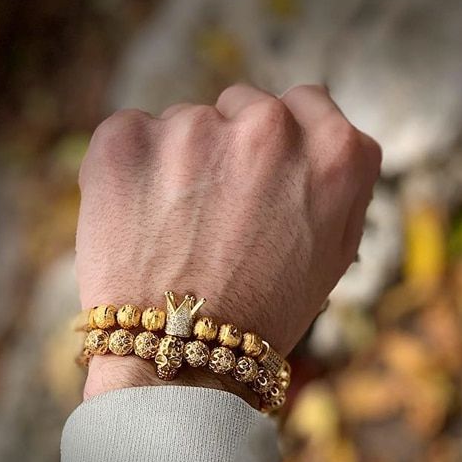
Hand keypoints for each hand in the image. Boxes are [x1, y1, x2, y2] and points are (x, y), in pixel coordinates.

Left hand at [76, 83, 381, 402]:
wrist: (176, 359)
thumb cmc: (260, 315)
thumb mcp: (333, 253)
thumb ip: (337, 182)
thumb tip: (321, 135)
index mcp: (332, 152)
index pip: (306, 102)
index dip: (280, 139)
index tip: (260, 172)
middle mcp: (268, 128)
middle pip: (242, 107)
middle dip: (229, 148)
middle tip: (214, 214)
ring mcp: (193, 129)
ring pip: (184, 123)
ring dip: (178, 162)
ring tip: (173, 232)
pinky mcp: (125, 140)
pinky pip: (130, 134)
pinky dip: (129, 168)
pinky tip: (136, 221)